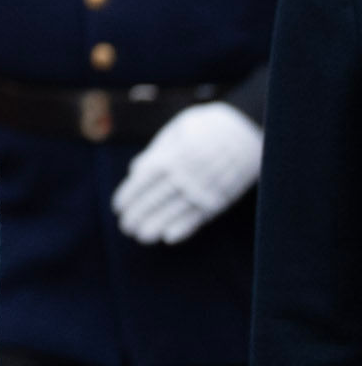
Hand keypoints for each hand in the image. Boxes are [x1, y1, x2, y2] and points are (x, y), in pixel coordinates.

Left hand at [112, 101, 261, 243]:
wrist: (248, 130)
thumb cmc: (206, 127)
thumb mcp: (176, 130)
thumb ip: (155, 152)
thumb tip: (135, 172)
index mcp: (171, 156)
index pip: (142, 182)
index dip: (128, 196)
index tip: (117, 207)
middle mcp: (185, 175)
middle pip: (155, 200)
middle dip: (138, 215)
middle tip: (125, 226)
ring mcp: (203, 189)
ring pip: (174, 213)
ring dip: (156, 226)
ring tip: (141, 236)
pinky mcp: (221, 199)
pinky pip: (199, 217)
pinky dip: (184, 228)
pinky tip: (169, 238)